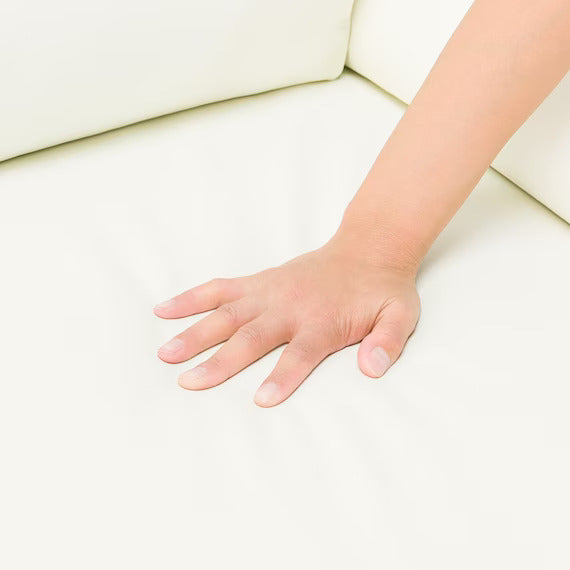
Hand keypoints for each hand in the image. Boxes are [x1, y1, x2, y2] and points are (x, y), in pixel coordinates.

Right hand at [153, 238, 420, 407]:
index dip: (283, 377)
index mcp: (322, 322)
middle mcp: (289, 307)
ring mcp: (268, 292)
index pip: (300, 355)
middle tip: (188, 382)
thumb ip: (388, 342)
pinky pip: (220, 289)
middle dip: (220, 361)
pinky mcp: (257, 282)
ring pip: (226, 314)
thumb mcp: (400, 316)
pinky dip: (192, 298)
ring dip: (195, 332)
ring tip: (165, 352)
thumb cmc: (381, 290)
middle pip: (251, 338)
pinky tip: (165, 309)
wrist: (367, 249)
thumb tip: (372, 368)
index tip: (261, 401)